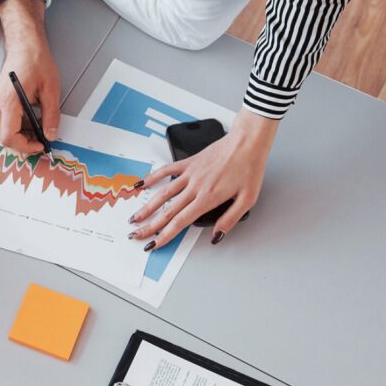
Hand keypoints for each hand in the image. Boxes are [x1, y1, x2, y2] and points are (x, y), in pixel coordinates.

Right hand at [0, 0, 59, 153]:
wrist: (25, 44)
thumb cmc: (35, 60)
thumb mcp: (50, 89)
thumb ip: (51, 115)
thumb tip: (51, 134)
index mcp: (9, 101)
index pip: (9, 136)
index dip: (25, 146)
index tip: (41, 145)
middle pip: (4, 136)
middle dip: (23, 143)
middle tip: (41, 141)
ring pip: (4, 129)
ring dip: (21, 134)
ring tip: (40, 129)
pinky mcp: (0, 99)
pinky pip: (6, 120)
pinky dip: (19, 125)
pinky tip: (32, 120)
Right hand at [129, 110, 278, 248]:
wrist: (247, 142)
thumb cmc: (250, 168)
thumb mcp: (247, 199)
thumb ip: (230, 220)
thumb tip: (216, 236)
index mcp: (208, 198)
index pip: (181, 221)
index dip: (165, 235)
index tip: (154, 243)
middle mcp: (195, 187)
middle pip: (167, 211)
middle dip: (150, 226)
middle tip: (136, 235)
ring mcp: (189, 174)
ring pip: (163, 193)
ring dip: (147, 207)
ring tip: (135, 217)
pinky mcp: (188, 162)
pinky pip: (166, 170)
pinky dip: (151, 177)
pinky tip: (140, 184)